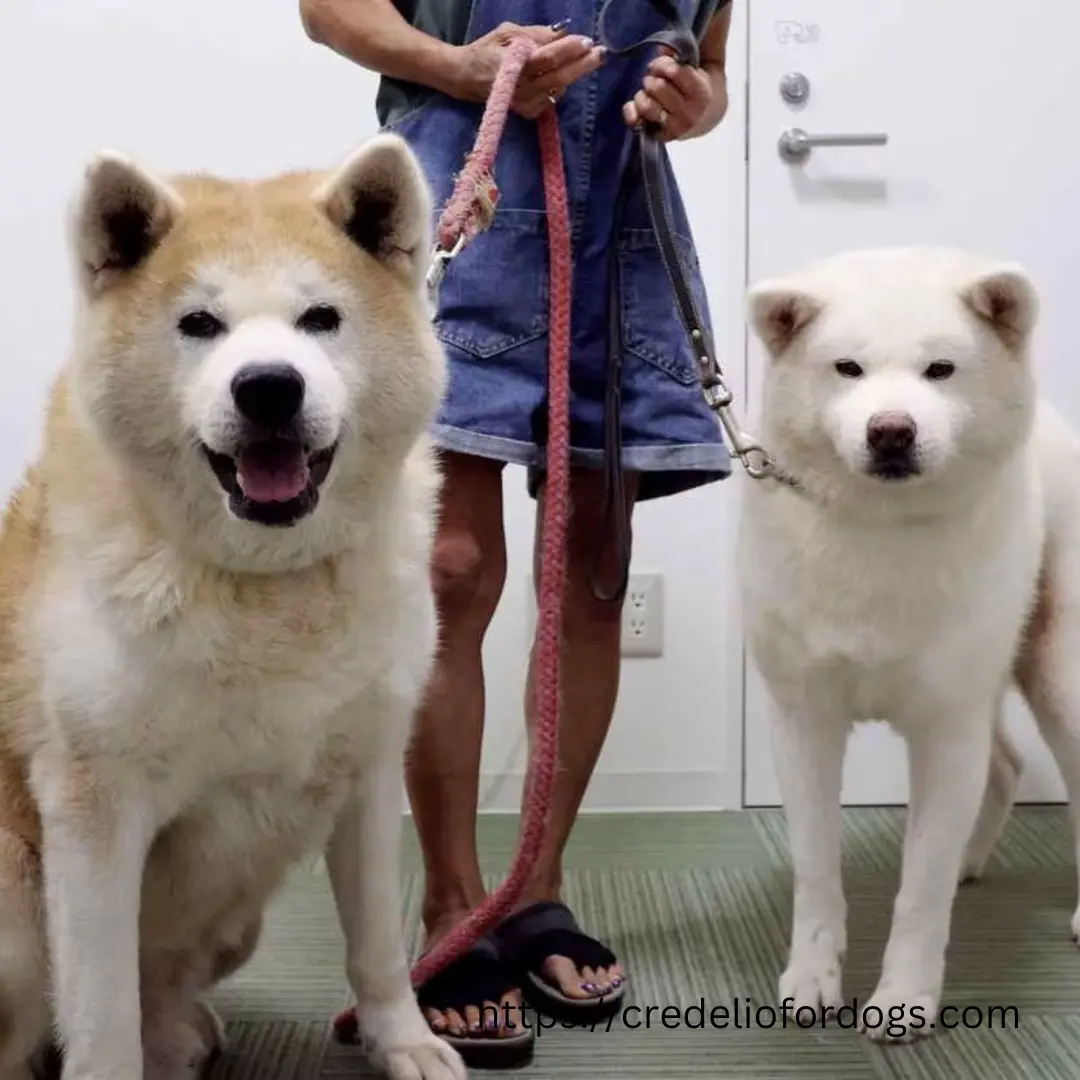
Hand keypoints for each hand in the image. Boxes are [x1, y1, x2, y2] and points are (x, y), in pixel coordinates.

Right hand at [450, 23, 604, 117]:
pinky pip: (551, 99)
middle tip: (601, 53)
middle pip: (558, 78)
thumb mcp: (507, 33)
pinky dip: (558, 86)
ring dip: (573, 74)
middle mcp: (521, 88)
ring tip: (582, 59)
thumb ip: (535, 34)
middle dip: (582, 65)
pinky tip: (557, 76)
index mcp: (514, 65)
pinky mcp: (527, 113)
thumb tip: (562, 33)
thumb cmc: (487, 51)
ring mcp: (524, 104)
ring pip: (558, 89)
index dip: (569, 50)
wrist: (466, 78)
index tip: (587, 40)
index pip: (548, 58)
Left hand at [623, 50, 713, 140]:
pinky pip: (637, 121)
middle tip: (651, 78)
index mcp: (701, 91)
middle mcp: (690, 112)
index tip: (658, 64)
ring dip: (641, 95)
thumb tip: (662, 47)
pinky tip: (633, 105)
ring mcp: (676, 127)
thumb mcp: (693, 70)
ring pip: (646, 105)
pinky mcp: (662, 138)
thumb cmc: (693, 88)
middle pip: (658, 87)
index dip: (662, 64)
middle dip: (650, 78)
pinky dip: (632, 111)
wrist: (705, 118)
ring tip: (645, 93)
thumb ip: (678, 56)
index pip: (674, 71)